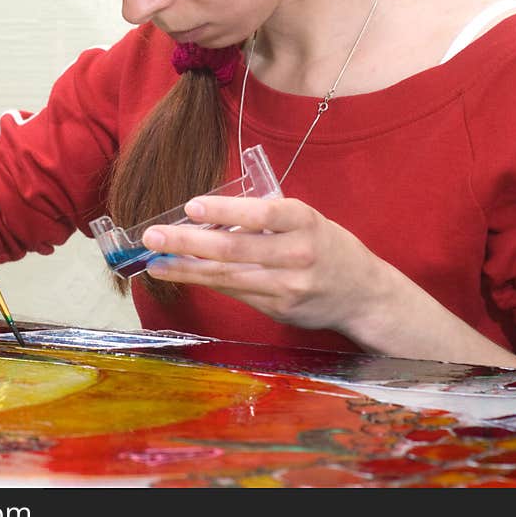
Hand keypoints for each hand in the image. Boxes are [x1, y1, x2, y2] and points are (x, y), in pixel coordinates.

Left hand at [141, 195, 387, 335]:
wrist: (362, 294)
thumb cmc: (327, 246)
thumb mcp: (306, 220)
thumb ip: (264, 218)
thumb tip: (209, 217)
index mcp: (304, 221)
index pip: (261, 214)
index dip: (225, 211)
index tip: (191, 207)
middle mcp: (297, 254)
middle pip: (235, 249)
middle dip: (187, 243)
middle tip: (153, 237)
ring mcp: (288, 286)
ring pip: (228, 277)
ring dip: (186, 269)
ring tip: (155, 261)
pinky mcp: (279, 309)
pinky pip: (235, 292)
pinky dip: (206, 282)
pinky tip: (182, 274)